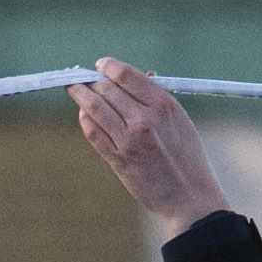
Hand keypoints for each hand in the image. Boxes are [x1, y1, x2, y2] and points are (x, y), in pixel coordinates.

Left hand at [68, 56, 230, 232]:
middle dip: (91, 80)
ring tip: (73, 88)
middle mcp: (144, 119)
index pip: (125, 75)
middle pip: (106, 89)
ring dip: (80, 95)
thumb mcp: (180, 120)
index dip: (108, 66)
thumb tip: (140, 75)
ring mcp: (129, 140)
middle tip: (81, 77)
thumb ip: (157, 98)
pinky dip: (85, 119)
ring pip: (95, 108)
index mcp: (163, 105)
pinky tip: (83, 113)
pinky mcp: (118, 159)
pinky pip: (93, 132)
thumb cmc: (187, 156)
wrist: (189, 196)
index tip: (100, 65)